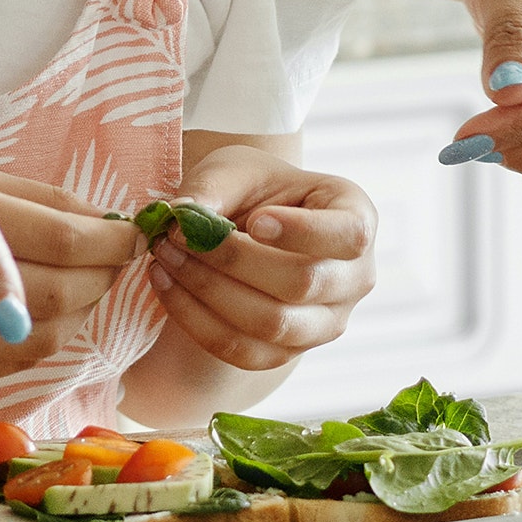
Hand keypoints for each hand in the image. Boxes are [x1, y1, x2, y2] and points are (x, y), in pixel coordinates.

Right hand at [0, 175, 134, 393]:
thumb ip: (26, 198)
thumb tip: (100, 219)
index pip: (53, 236)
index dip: (106, 237)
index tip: (131, 228)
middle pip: (54, 293)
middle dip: (102, 274)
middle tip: (119, 252)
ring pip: (41, 336)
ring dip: (81, 307)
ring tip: (89, 276)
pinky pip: (12, 361)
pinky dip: (48, 332)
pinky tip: (49, 306)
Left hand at [158, 143, 377, 365]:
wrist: (247, 225)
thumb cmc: (254, 189)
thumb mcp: (235, 169)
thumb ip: (212, 187)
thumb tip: (181, 217)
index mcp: (357, 218)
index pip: (349, 234)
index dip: (304, 232)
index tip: (254, 221)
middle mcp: (355, 278)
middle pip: (303, 283)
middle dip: (232, 261)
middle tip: (177, 236)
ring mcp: (326, 322)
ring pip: (273, 324)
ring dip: (208, 292)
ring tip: (165, 257)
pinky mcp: (289, 352)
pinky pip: (244, 351)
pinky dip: (197, 321)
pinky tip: (166, 286)